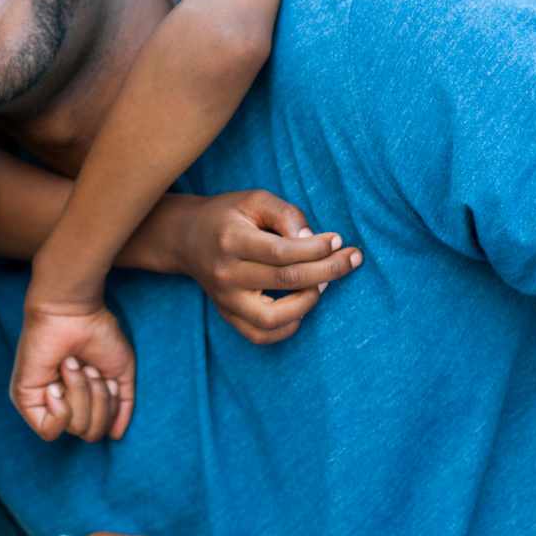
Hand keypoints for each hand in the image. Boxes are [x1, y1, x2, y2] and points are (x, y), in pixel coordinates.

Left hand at [12, 302, 135, 441]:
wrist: (75, 313)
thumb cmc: (98, 334)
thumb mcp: (119, 373)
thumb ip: (121, 406)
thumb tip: (115, 435)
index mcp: (80, 399)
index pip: (99, 430)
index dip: (109, 409)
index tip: (107, 378)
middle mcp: (60, 403)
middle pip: (90, 433)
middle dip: (98, 401)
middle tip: (89, 369)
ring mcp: (42, 402)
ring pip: (74, 428)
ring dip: (81, 393)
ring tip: (72, 366)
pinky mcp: (24, 398)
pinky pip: (49, 430)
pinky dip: (62, 409)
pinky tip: (57, 385)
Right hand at [126, 191, 361, 344]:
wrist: (184, 237)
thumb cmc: (227, 215)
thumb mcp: (255, 200)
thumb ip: (286, 214)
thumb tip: (316, 240)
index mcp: (231, 239)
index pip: (282, 252)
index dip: (317, 249)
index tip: (337, 240)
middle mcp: (225, 273)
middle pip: (286, 281)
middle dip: (328, 270)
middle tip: (351, 259)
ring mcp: (224, 299)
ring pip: (272, 318)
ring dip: (308, 303)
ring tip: (322, 284)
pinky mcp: (227, 314)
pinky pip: (259, 335)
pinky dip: (287, 328)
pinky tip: (302, 307)